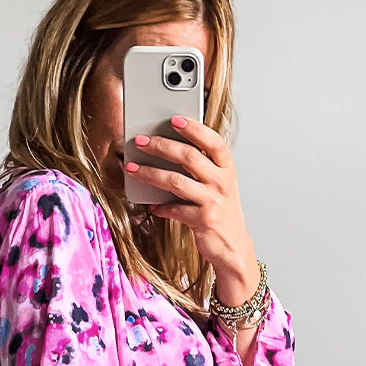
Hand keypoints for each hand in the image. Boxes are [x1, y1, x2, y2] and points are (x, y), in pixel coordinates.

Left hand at [126, 116, 256, 295]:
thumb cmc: (220, 211)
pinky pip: (175, 209)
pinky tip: (151, 205)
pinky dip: (160, 206)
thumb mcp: (218, 185)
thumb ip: (201, 168)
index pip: (213, 141)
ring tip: (132, 168)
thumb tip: (166, 149)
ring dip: (150, 173)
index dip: (195, 128)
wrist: (233, 246)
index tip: (174, 119)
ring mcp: (214, 201)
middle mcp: (222, 182)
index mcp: (227, 168)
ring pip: (176, 181)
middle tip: (140, 141)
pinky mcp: (203, 220)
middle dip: (160, 146)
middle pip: (189, 157)